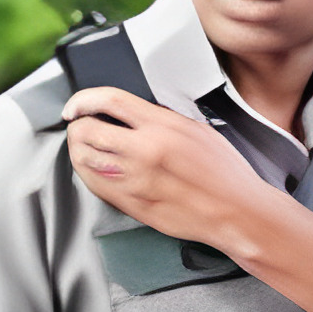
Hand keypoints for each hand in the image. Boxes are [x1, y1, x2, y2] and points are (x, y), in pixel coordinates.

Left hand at [63, 87, 275, 250]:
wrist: (237, 212)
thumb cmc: (225, 174)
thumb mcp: (197, 128)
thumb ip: (162, 118)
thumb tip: (135, 113)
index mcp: (163, 127)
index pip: (109, 101)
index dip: (83, 99)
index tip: (76, 105)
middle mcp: (145, 152)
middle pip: (87, 130)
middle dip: (77, 126)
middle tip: (79, 127)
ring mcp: (136, 181)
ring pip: (83, 159)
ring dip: (78, 149)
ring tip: (85, 147)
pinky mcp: (133, 205)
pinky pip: (94, 185)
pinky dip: (87, 173)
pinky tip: (94, 169)